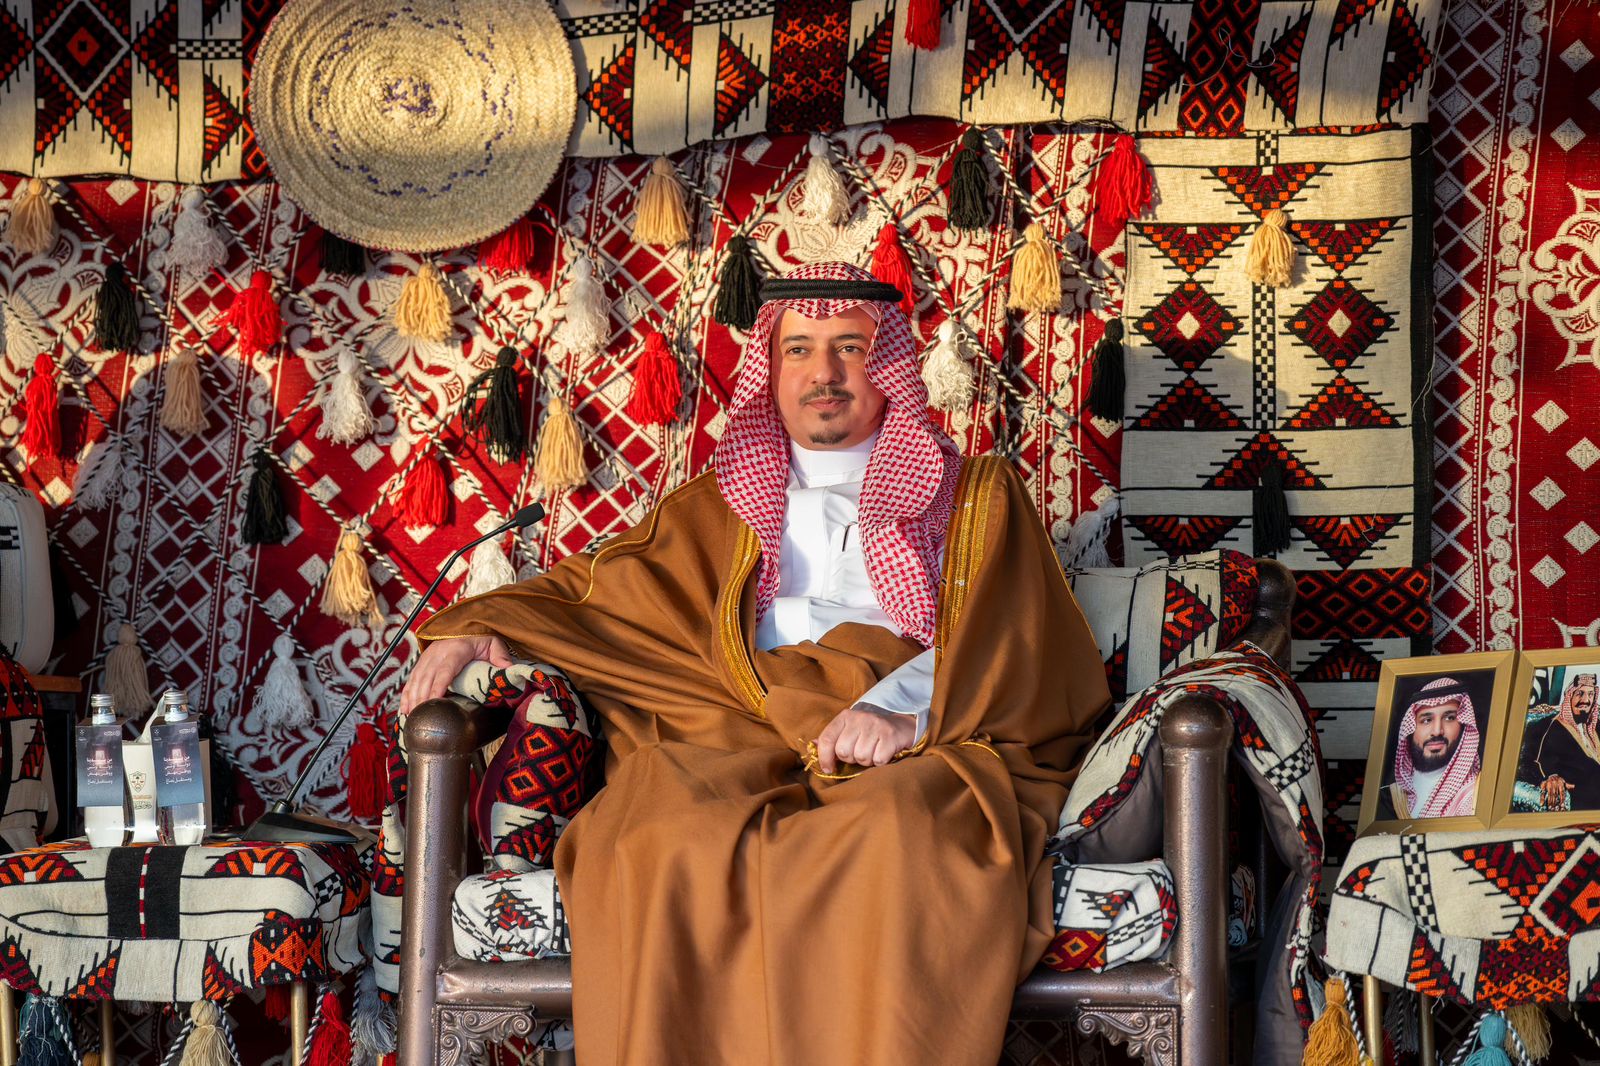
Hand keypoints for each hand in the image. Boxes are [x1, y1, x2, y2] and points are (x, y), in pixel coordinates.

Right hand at [398, 635, 513, 715]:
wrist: (465, 626)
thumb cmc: (479, 638)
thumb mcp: (493, 643)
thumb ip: (500, 656)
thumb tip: (508, 670)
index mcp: (456, 649)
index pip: (446, 670)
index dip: (438, 686)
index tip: (434, 701)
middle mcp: (438, 652)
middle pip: (427, 677)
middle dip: (423, 697)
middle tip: (422, 716)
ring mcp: (428, 657)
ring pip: (417, 679)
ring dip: (413, 698)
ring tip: (412, 716)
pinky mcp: (422, 662)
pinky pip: (412, 678)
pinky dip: (407, 694)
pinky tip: (405, 708)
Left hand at [814, 705, 914, 773]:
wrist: (901, 727)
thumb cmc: (870, 733)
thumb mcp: (849, 730)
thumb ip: (832, 739)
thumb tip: (812, 746)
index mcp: (845, 717)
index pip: (827, 739)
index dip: (824, 758)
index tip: (828, 768)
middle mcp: (859, 718)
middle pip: (844, 752)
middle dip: (851, 758)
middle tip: (860, 752)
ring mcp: (875, 725)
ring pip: (861, 757)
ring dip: (867, 761)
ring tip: (872, 751)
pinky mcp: (889, 736)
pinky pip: (877, 760)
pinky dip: (880, 762)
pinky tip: (883, 753)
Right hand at [1541, 774, 1570, 811]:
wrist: (1550, 774)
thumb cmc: (1558, 780)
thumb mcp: (1563, 782)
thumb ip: (1568, 785)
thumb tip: (1573, 786)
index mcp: (1560, 783)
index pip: (1562, 792)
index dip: (1562, 799)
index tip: (1562, 805)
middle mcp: (1554, 784)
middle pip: (1555, 795)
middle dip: (1555, 802)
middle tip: (1555, 809)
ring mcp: (1548, 785)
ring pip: (1549, 795)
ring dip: (1549, 802)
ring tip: (1550, 808)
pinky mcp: (1543, 786)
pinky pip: (1542, 793)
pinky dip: (1542, 798)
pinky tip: (1541, 804)